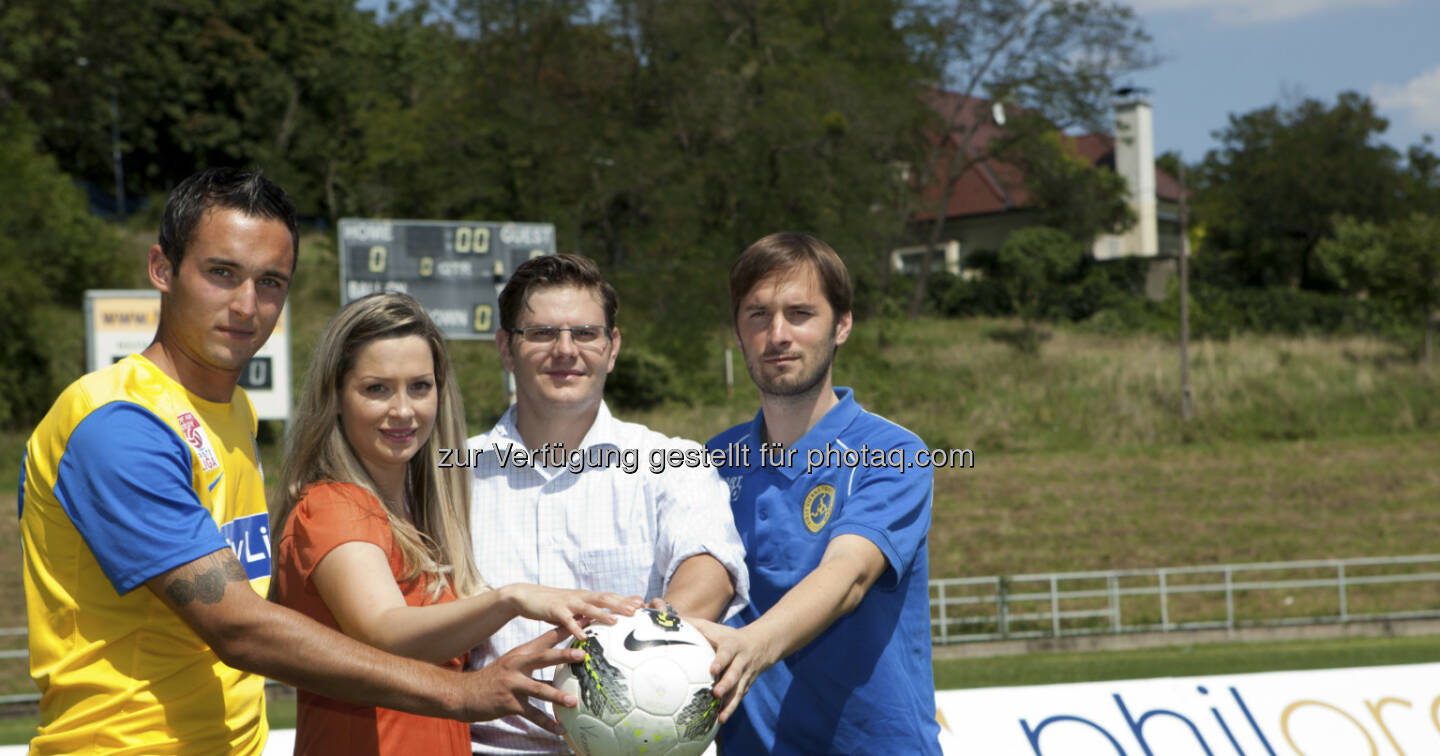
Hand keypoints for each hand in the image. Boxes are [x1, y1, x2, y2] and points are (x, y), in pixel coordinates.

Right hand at [460, 627, 585, 733]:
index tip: (583, 621)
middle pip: (543, 658)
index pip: (546, 638)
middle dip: (563, 655)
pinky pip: (532, 714)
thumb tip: (564, 659)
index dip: (564, 629)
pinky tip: (560, 729)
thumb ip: (536, 660)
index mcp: (521, 653)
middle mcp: (517, 665)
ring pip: (539, 689)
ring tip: (574, 701)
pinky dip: (547, 723)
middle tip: (582, 655)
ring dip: (558, 696)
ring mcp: (513, 685)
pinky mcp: (509, 704)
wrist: (465, 693)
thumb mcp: (513, 662)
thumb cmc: (495, 678)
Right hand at [503, 584, 642, 639]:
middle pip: (604, 599)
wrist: (527, 596)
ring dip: (602, 614)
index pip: (609, 597)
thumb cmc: (553, 605)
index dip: (625, 600)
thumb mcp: (573, 607)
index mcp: (586, 597)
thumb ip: (588, 612)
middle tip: (636, 611)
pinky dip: (576, 628)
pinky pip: (567, 620)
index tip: (642, 604)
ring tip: (616, 622)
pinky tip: (583, 636)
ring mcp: (568, 602)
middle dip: (620, 604)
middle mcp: (580, 597)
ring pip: (588, 608)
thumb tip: (604, 620)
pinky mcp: (554, 610)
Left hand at [689, 617, 775, 723]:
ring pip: (738, 691)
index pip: (727, 654)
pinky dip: (730, 709)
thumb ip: (694, 625)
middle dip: (726, 685)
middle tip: (715, 693)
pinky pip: (738, 699)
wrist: (759, 645)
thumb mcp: (714, 627)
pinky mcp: (745, 686)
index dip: (721, 661)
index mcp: (732, 646)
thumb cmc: (727, 636)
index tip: (712, 670)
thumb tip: (669, 621)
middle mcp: (740, 662)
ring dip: (729, 703)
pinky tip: (720, 720)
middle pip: (735, 675)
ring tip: (720, 716)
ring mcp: (744, 676)